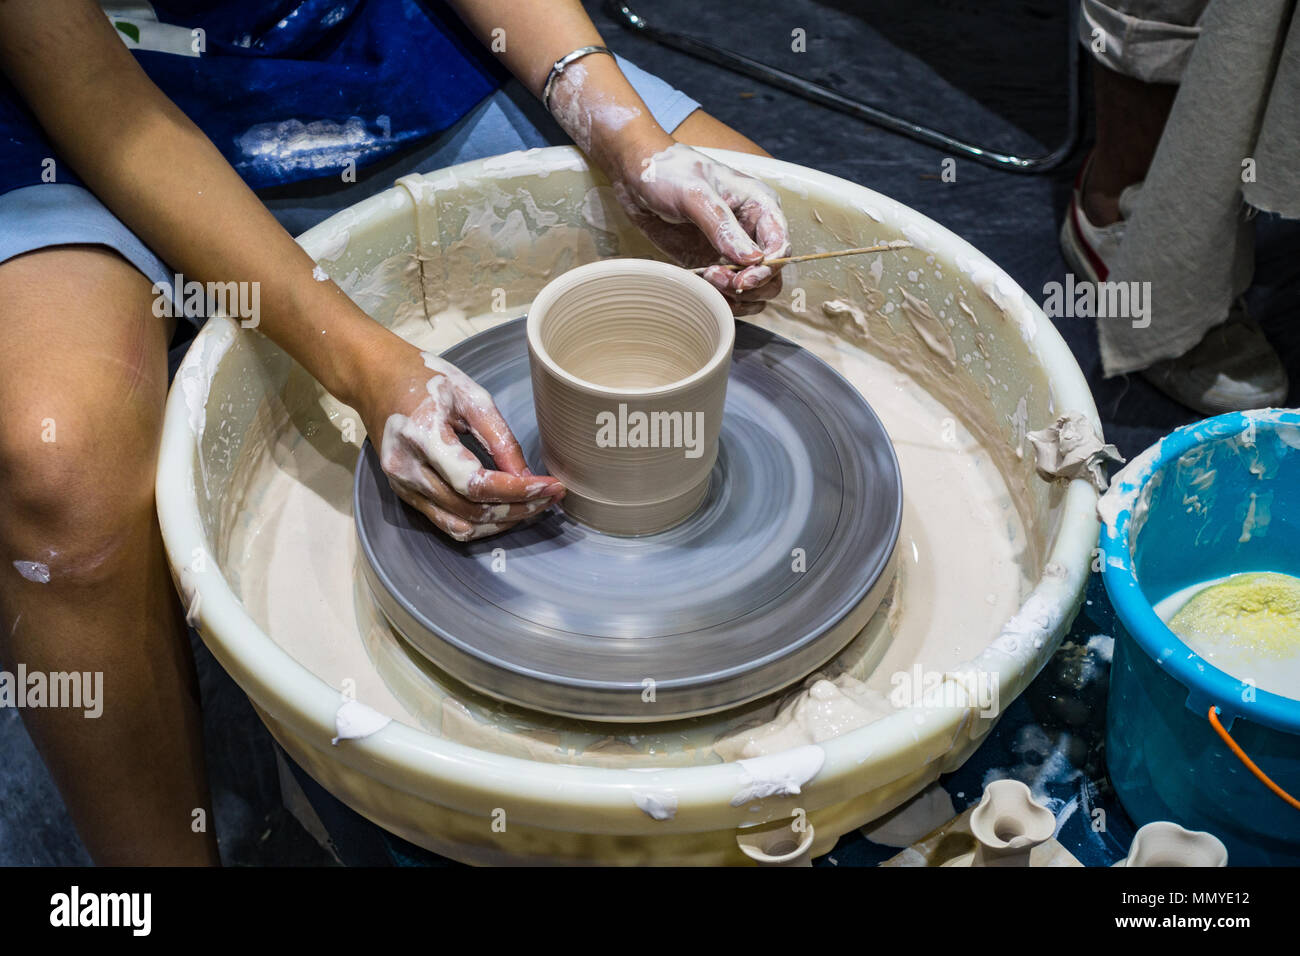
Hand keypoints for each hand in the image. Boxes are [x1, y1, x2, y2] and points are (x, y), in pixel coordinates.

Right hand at [356, 339, 563, 541]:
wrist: (374, 377)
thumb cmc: (423, 378)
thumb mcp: (470, 395)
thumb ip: (500, 438)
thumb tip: (527, 477)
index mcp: (422, 436)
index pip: (476, 483)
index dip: (518, 491)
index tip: (552, 487)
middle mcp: (406, 469)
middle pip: (471, 509)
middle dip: (518, 508)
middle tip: (550, 497)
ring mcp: (402, 486)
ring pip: (460, 525)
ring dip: (501, 522)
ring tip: (533, 506)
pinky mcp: (404, 494)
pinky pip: (446, 523)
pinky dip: (479, 523)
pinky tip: (503, 510)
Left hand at [611, 141, 791, 315]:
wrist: (637, 176)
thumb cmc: (670, 172)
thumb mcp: (695, 194)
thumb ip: (722, 226)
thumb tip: (752, 260)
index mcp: (760, 206)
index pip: (780, 247)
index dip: (767, 269)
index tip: (742, 280)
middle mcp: (752, 232)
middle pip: (772, 276)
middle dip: (749, 285)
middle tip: (715, 277)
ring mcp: (733, 252)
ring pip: (754, 291)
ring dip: (735, 296)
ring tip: (706, 278)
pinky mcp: (712, 265)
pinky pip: (728, 294)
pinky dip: (720, 299)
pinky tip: (701, 287)